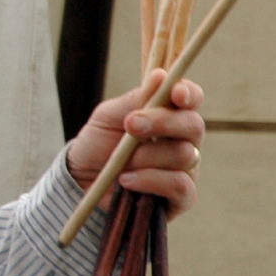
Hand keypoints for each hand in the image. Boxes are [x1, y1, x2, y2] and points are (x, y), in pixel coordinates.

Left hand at [63, 70, 204, 217]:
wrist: (80, 182)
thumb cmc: (98, 145)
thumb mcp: (108, 117)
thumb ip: (135, 99)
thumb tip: (160, 76)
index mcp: (169, 115)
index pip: (192, 99)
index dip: (189, 93)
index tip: (175, 93)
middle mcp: (183, 141)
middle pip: (194, 126)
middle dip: (162, 123)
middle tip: (130, 125)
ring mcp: (185, 170)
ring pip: (185, 155)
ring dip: (148, 156)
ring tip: (123, 162)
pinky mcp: (180, 199)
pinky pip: (180, 186)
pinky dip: (151, 180)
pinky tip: (126, 180)